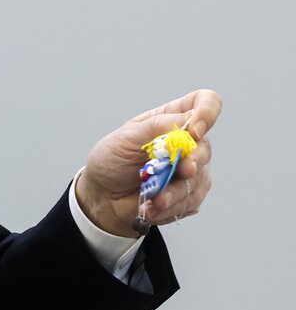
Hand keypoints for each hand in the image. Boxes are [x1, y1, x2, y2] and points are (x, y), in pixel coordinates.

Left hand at [76, 89, 220, 237]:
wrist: (103, 195)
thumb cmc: (112, 160)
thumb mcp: (126, 138)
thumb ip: (156, 127)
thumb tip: (187, 121)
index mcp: (171, 119)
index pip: (205, 103)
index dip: (207, 112)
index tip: (194, 131)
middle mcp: (187, 142)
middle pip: (204, 148)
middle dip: (191, 163)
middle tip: (178, 172)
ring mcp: (191, 169)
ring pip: (198, 180)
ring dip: (173, 192)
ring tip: (151, 199)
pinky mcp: (189, 194)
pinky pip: (190, 201)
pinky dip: (169, 206)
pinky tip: (150, 207)